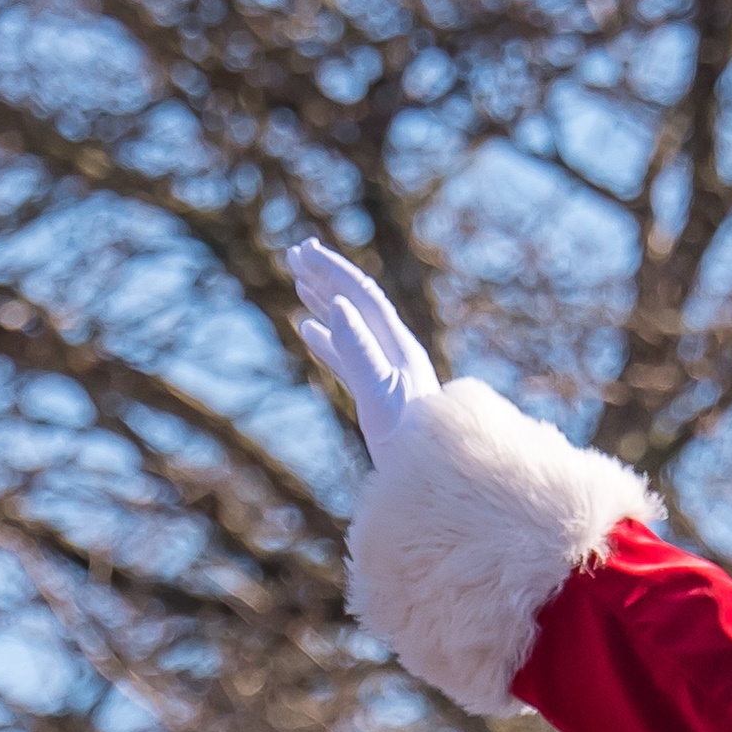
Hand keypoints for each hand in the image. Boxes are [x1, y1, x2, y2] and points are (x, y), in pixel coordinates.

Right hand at [288, 240, 442, 459]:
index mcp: (396, 346)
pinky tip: (307, 330)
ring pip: (350, 324)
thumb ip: (358, 352)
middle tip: (296, 252)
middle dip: (326, 276)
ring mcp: (387, 370)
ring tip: (300, 280)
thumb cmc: (410, 441)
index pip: (360, 296)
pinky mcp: (378, 391)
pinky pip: (347, 354)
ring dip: (324, 300)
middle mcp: (395, 351)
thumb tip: (336, 306)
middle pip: (356, 302)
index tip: (302, 253)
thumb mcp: (379, 395)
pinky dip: (326, 338)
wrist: (436, 478)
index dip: (331, 271)